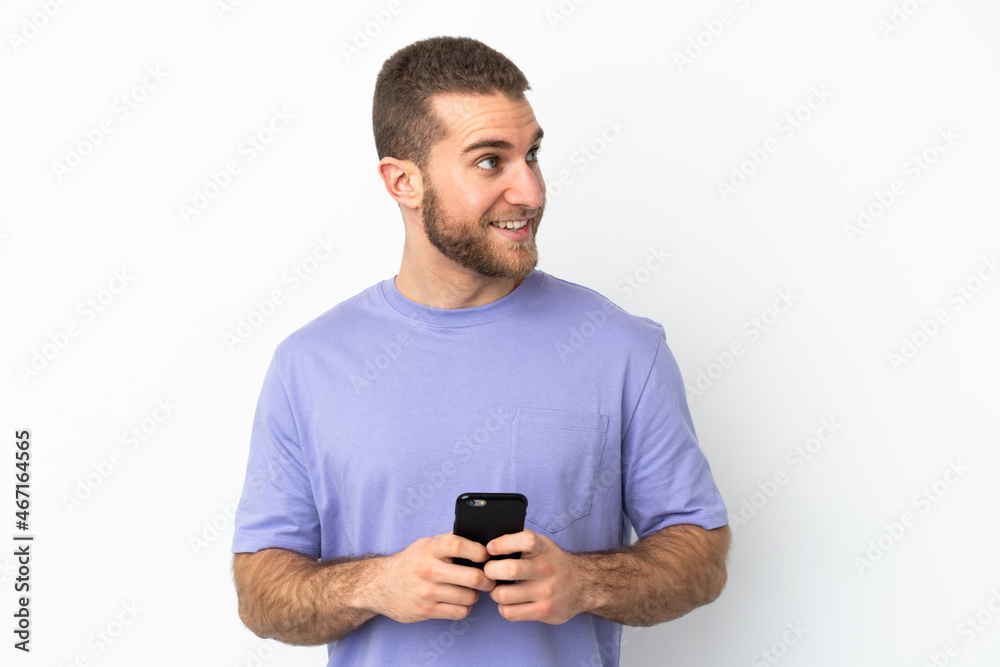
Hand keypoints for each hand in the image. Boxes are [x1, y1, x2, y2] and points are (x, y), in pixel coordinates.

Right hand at [376, 533, 495, 622]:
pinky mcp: (426, 610)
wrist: (380, 585)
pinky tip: (459, 601)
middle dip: (487, 580)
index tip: (485, 556)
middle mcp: (428, 570)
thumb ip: (450, 541)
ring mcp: (427, 592)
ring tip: (470, 590)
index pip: (459, 545)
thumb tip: (482, 540)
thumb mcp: (426, 544)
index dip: (478, 551)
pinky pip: (459, 612)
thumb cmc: (411, 562)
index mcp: (429, 549)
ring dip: (475, 595)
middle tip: (488, 579)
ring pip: (469, 597)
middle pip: (471, 577)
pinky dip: (465, 607)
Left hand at [483, 530, 586, 623]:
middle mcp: (546, 569)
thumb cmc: (552, 563)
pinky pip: (510, 613)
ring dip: (494, 592)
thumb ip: (520, 542)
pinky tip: (509, 602)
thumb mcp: (542, 546)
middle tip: (489, 572)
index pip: (525, 540)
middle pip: (510, 570)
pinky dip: (503, 607)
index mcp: (544, 549)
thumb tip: (488, 546)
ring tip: (498, 589)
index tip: (490, 549)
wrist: (583, 585)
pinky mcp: (544, 611)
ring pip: (504, 595)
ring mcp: (546, 592)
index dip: (503, 543)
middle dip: (490, 571)